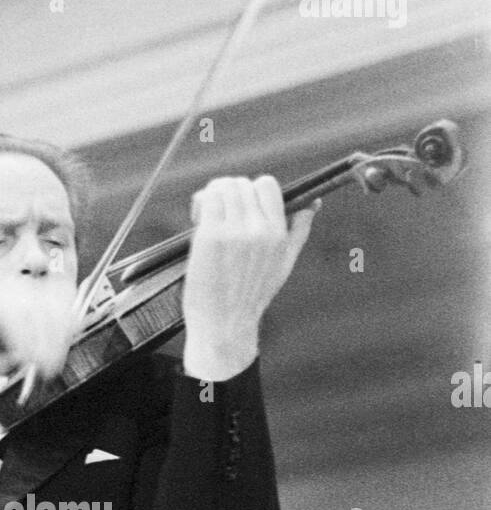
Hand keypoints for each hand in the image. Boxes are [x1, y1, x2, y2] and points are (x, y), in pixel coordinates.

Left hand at [181, 176, 317, 381]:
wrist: (225, 327)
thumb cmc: (250, 298)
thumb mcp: (283, 265)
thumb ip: (298, 232)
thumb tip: (313, 205)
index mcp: (279, 233)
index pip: (267, 185)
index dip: (250, 190)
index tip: (240, 206)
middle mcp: (259, 230)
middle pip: (241, 183)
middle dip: (227, 193)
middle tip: (217, 214)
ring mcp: (234, 232)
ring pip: (222, 186)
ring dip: (211, 195)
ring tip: (205, 216)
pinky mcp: (211, 237)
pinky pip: (206, 199)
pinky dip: (200, 203)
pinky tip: (197, 219)